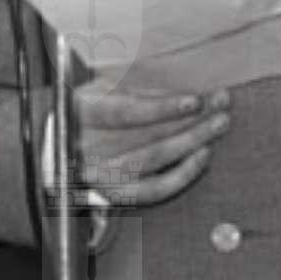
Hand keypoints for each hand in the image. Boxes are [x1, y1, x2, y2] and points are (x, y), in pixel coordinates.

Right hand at [74, 85, 230, 208]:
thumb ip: (135, 87)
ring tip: (219, 123)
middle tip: (221, 103)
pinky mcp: (113, 194)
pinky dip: (182, 173)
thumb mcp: (101, 88)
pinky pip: (153, 189)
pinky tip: (204, 155)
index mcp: (80, 114)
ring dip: (192, 141)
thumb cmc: (87, 109)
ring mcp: (99, 175)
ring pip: (153, 160)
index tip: (196, 100)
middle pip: (146, 136)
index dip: (162, 107)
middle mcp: (86, 148)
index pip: (124, 112)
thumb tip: (181, 85)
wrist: (59, 146)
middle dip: (190, 119)